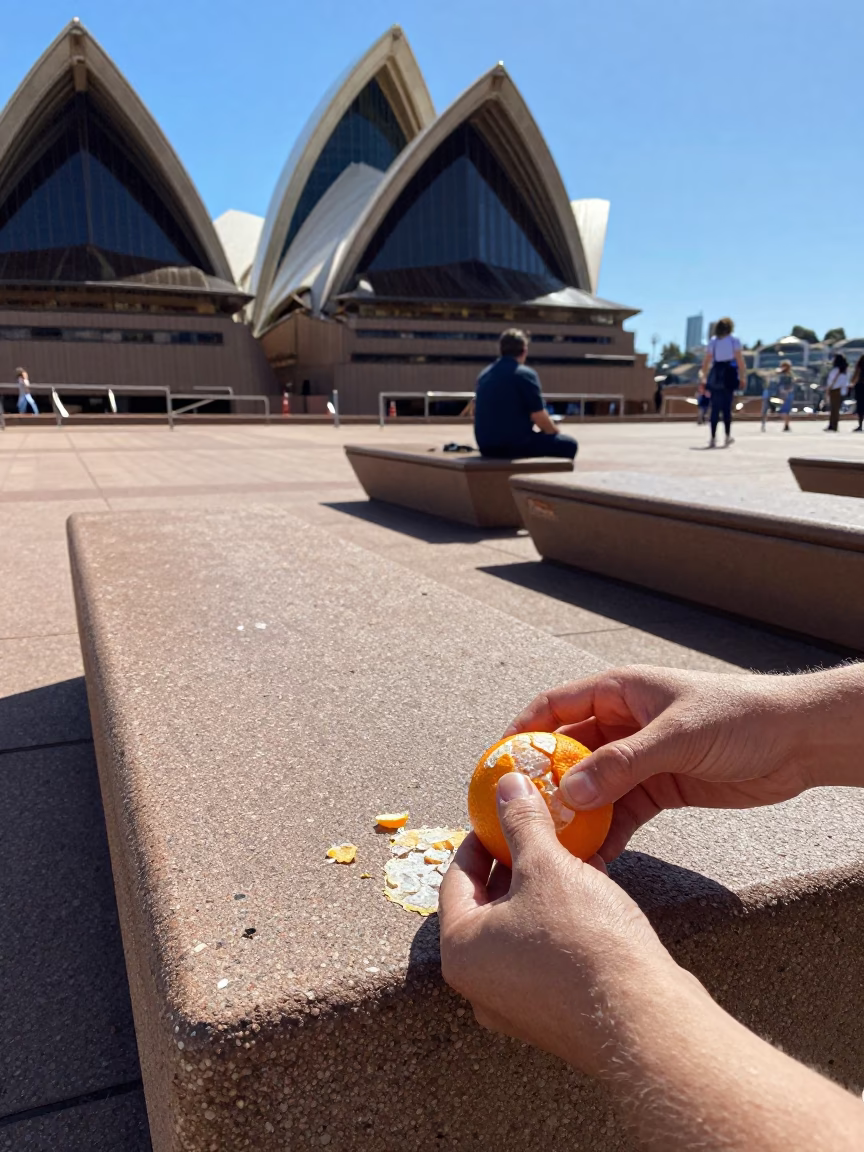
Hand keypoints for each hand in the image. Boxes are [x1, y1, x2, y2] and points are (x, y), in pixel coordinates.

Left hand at [438, 771, 683, 1075]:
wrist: (646, 1019)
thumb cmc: (584, 942)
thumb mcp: (547, 865)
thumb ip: (522, 821)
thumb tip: (508, 784)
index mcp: (461, 951)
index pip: (456, 879)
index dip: (480, 838)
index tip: (500, 814)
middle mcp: (480, 986)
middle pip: (487, 906)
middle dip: (514, 863)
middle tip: (535, 829)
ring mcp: (518, 1006)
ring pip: (520, 930)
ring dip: (542, 890)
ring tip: (569, 855)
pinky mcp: (556, 1016)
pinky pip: (546, 955)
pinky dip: (561, 921)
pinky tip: (592, 892)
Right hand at [504, 666, 817, 859]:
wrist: (797, 741)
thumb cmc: (739, 717)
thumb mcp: (677, 735)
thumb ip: (623, 764)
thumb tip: (571, 791)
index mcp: (618, 692)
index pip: (555, 707)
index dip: (521, 731)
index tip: (496, 763)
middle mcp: (622, 723)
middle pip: (567, 752)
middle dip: (542, 783)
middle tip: (516, 815)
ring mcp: (639, 758)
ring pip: (591, 787)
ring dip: (572, 814)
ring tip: (549, 845)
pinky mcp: (659, 788)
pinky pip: (620, 812)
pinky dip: (605, 833)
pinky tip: (591, 858)